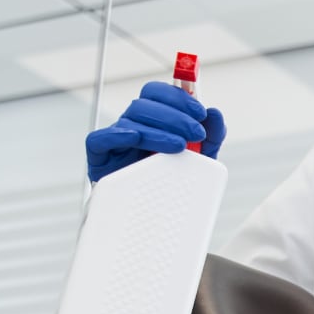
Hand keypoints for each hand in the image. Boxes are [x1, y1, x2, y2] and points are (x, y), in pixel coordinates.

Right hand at [84, 80, 224, 180]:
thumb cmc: (174, 183)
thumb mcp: (201, 159)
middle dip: (174, 115)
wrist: (157, 219)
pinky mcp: (99, 157)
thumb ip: (211, 136)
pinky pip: (98, 139)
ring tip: (180, 146)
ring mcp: (115, 140)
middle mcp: (132, 125)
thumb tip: (215, 113)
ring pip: (130, 122)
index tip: (200, 113)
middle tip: (195, 133)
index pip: (157, 94)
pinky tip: (135, 137)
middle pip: (144, 104)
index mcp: (152, 120)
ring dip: (157, 130)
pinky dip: (116, 135)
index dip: (177, 97)